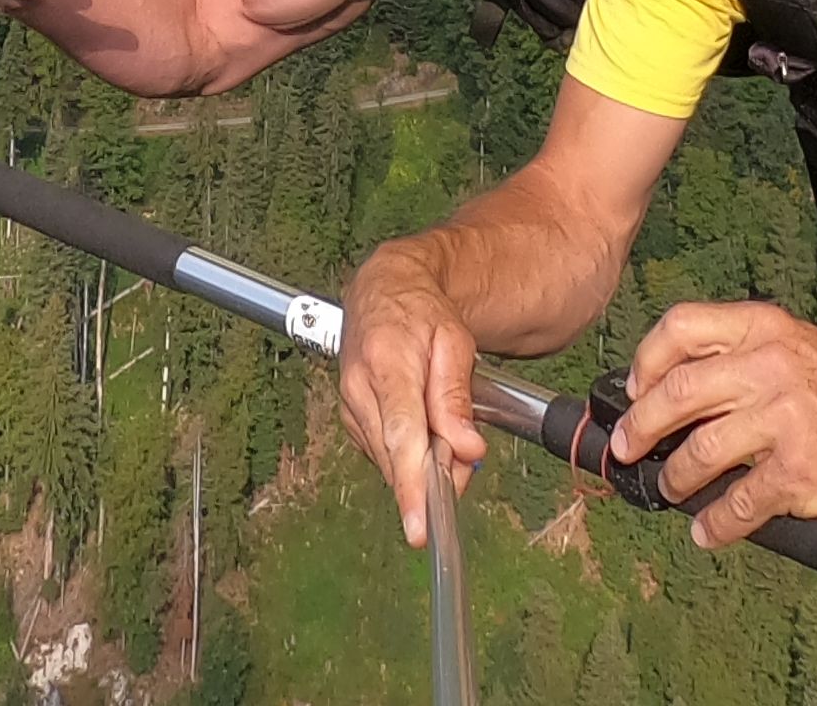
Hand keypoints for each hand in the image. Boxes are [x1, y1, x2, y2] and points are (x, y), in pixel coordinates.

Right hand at [336, 238, 484, 547]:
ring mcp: (350, 405)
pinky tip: (426, 437)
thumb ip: (457, 397)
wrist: (383, 290)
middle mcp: (359, 388)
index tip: (421, 526)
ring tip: (448, 441)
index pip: (400, 434)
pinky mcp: (351, 419)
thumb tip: (466, 450)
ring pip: (388, 459)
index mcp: (387, 362)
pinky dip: (407, 455)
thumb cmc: (420, 311)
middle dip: (430, 478)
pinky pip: (383, 452)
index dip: (410, 485)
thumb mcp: (454, 340)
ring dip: (421, 465)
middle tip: (464, 469)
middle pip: (393, 455)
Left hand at [611, 302, 816, 545]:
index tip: (634, 391)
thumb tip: (667, 389)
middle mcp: (772, 366)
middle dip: (641, 427)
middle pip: (678, 392)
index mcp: (766, 329)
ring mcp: (786, 418)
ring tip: (671, 490)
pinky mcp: (800, 471)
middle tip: (628, 449)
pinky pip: (738, 503)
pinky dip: (715, 524)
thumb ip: (739, 357)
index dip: (646, 361)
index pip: (682, 327)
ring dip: (675, 479)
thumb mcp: (795, 347)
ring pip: (700, 451)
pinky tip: (708, 530)